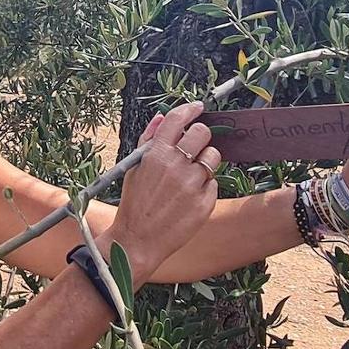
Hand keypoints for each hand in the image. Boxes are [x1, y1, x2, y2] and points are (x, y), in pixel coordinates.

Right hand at [113, 102, 221, 278]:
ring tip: (190, 176)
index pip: (178, 120)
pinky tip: (188, 197)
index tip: (198, 107)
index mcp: (156, 155)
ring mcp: (193, 184)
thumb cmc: (135, 203)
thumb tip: (161, 118)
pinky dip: (204, 186)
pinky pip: (213, 183)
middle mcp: (177, 166)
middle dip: (200, 136)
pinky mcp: (205, 201)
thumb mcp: (134, 168)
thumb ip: (148, 140)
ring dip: (205, 161)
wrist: (138, 240)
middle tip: (193, 147)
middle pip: (202, 133)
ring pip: (213, 157)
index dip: (190, 110)